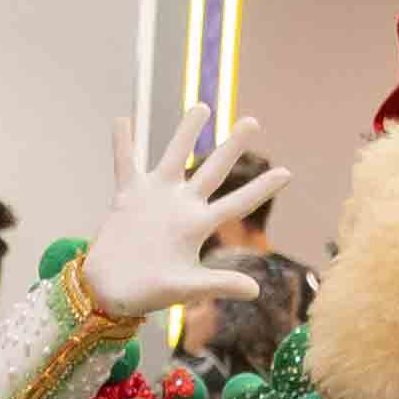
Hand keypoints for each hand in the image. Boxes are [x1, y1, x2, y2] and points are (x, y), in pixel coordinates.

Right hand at [81, 104, 284, 318]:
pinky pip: (125, 164)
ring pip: (174, 155)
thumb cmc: (149, 292)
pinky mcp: (128, 197)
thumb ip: (218, 284)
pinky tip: (123, 120)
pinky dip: (122, 144)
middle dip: (233, 146)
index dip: (261, 189)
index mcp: (197, 226)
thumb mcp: (185, 289)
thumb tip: (256, 291)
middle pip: (213, 170)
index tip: (287, 173)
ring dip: (186, 132)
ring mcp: (155, 198)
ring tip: (203, 106)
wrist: (111, 291)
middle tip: (253, 122)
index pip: (236, 204)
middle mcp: (180, 206)